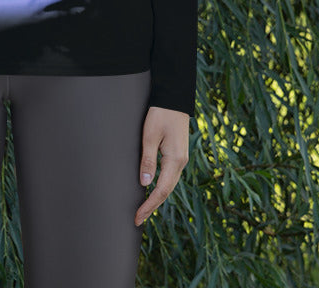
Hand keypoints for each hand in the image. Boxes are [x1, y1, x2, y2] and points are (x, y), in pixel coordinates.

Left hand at [135, 106, 189, 226]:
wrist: (174, 98)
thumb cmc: (160, 114)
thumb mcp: (150, 135)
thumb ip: (148, 159)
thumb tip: (144, 184)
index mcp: (175, 159)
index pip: (161, 190)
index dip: (149, 205)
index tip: (138, 216)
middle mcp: (181, 162)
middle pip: (167, 191)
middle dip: (152, 206)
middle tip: (137, 219)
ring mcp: (181, 159)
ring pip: (169, 185)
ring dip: (157, 199)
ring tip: (144, 210)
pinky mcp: (178, 154)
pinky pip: (170, 177)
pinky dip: (161, 188)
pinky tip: (153, 191)